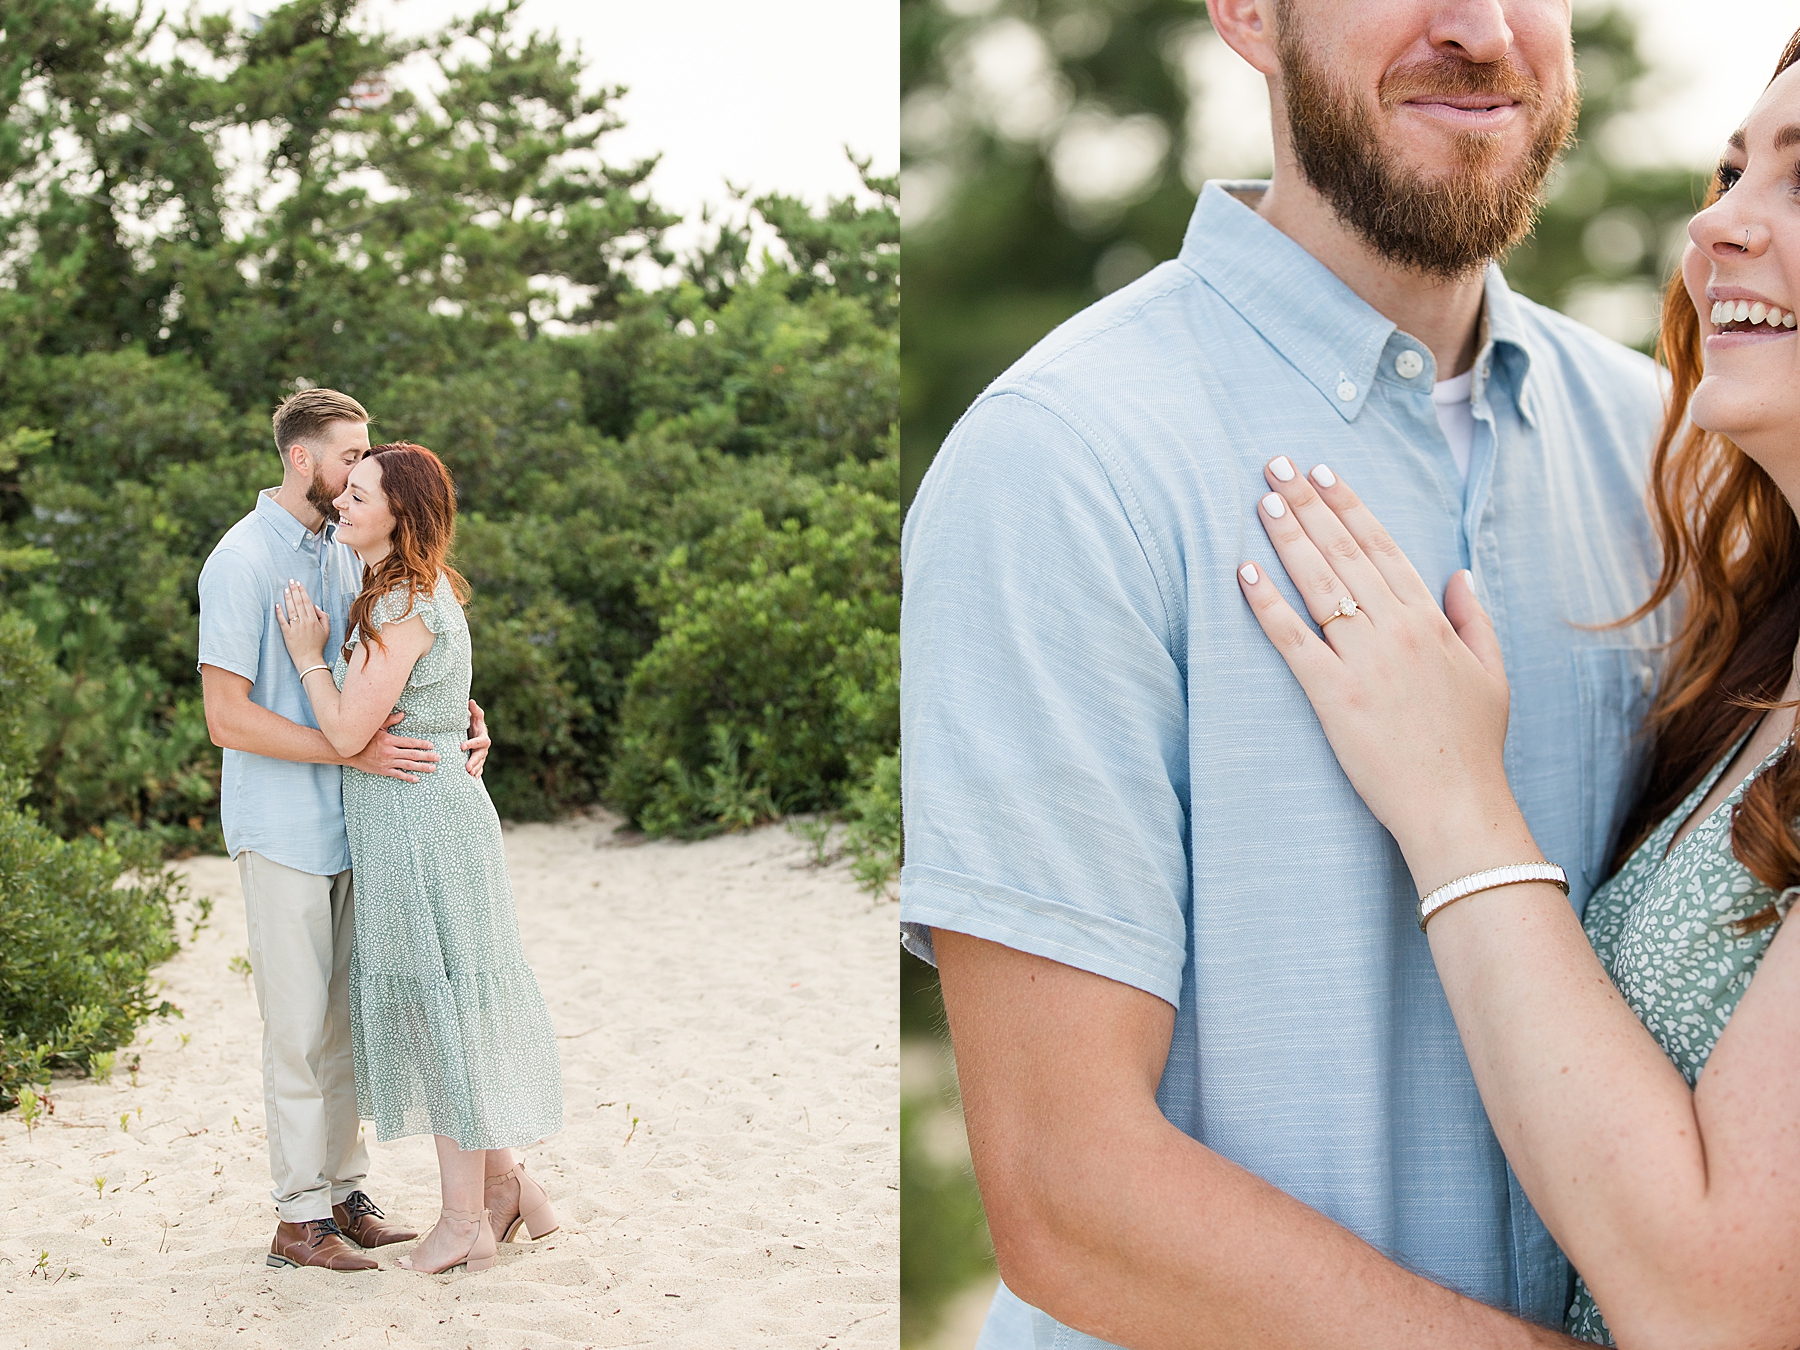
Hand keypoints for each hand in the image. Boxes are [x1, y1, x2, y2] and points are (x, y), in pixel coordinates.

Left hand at [275, 579, 329, 668]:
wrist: (310, 659)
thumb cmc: (318, 645)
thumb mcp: (327, 630)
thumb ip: (324, 617)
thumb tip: (315, 606)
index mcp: (314, 620)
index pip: (307, 602)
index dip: (302, 591)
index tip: (298, 583)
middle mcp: (304, 622)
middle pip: (298, 603)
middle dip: (294, 590)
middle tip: (290, 581)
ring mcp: (295, 627)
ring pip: (291, 609)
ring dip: (288, 598)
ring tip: (285, 589)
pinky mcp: (287, 633)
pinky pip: (282, 621)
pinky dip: (279, 612)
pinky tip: (277, 604)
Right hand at [347, 711, 440, 781]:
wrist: (350, 752)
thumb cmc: (364, 738)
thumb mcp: (376, 727)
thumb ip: (390, 720)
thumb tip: (403, 714)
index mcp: (389, 740)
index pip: (410, 743)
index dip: (422, 744)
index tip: (431, 745)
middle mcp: (390, 752)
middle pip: (412, 755)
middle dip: (427, 756)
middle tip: (438, 757)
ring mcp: (387, 762)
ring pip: (408, 765)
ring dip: (421, 767)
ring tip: (433, 768)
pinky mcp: (383, 770)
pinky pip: (398, 774)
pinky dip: (407, 777)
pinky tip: (417, 778)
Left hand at [462, 698, 489, 777]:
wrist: (475, 732)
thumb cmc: (473, 723)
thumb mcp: (474, 716)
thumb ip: (473, 710)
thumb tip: (470, 701)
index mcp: (483, 737)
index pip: (479, 741)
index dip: (471, 743)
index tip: (461, 746)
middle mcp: (484, 748)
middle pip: (481, 755)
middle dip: (474, 761)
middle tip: (467, 768)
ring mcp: (482, 755)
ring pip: (480, 763)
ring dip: (475, 769)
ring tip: (469, 775)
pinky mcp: (479, 761)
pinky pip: (479, 768)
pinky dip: (477, 773)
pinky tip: (472, 779)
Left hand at [1235, 458, 1523, 888]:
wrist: (1456, 805)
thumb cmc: (1472, 745)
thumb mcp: (1490, 673)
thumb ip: (1472, 619)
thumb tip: (1458, 575)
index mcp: (1429, 620)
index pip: (1382, 546)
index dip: (1349, 505)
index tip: (1324, 472)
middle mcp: (1395, 629)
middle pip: (1344, 552)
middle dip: (1308, 504)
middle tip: (1276, 466)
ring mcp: (1362, 659)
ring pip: (1318, 583)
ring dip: (1288, 538)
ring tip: (1263, 501)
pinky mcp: (1332, 694)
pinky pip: (1292, 638)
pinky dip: (1267, 603)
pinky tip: (1244, 573)